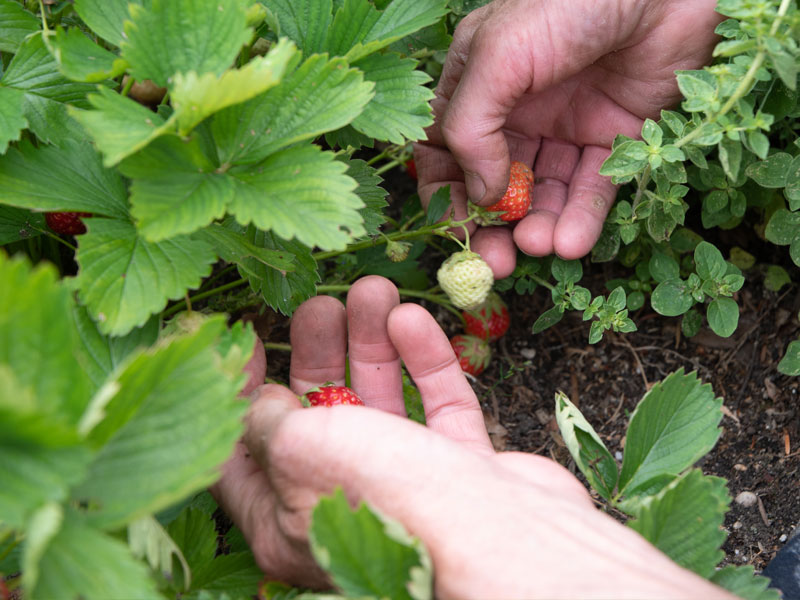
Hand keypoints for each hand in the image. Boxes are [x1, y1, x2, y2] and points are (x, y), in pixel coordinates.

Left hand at [213, 276, 733, 597]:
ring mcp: (406, 486)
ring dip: (374, 343)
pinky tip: (412, 318)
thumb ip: (268, 421)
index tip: (245, 339)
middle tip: (320, 304)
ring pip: (379, 402)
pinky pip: (434, 406)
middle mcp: (344, 504)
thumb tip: (261, 402)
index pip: (246, 451)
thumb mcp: (301, 449)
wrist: (504, 539)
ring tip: (373, 290)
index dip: (238, 392)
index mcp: (289, 518)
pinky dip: (423, 361)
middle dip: (319, 352)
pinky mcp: (458, 469)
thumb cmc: (389, 499)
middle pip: (318, 416)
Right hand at [415, 0, 722, 277]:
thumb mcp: (499, 55)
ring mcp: (566, 125)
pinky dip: (581, 219)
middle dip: (492, 225)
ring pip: (543, 192)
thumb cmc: (570, 1)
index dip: (446, 195)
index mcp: (478, 83)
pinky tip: (571, 242)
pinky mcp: (615, 137)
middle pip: (493, 182)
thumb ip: (471, 125)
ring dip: (536, 226)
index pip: (446, 152)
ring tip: (537, 247)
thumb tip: (479, 193)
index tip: (455, 232)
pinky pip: (593, 188)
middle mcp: (518, 109)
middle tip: (495, 263)